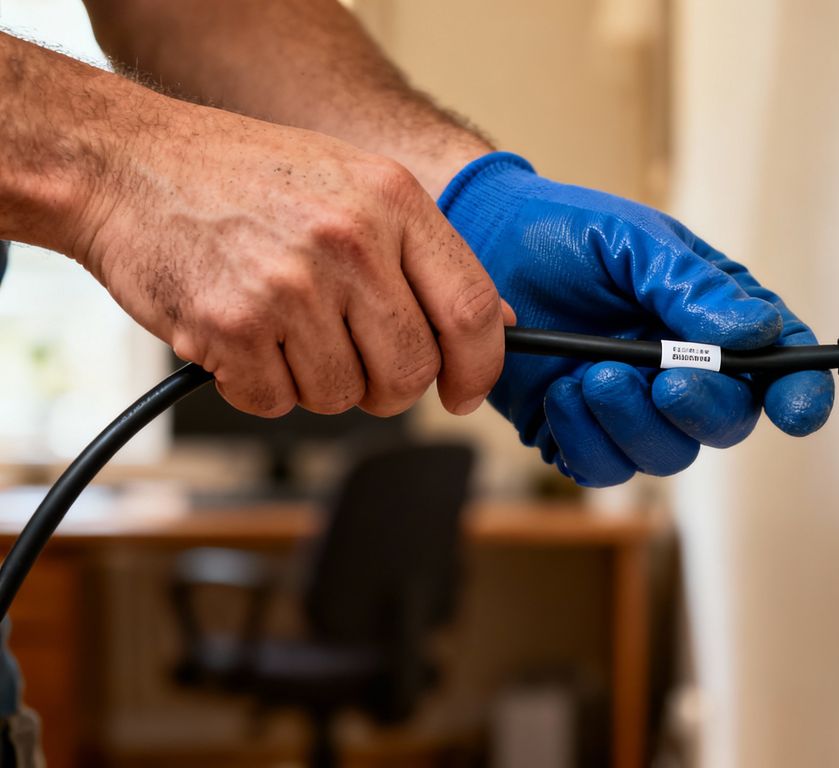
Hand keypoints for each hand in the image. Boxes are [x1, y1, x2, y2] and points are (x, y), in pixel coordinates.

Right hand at [75, 104, 507, 416]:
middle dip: (389, 386)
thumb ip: (427, 252)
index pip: (470, 310)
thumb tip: (496, 319)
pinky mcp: (230, 326)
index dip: (479, 368)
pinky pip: (275, 402)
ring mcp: (288, 286)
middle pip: (411, 370)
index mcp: (393, 201)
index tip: (465, 392)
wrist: (127, 163)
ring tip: (282, 326)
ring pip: (342, 395)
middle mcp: (349, 242)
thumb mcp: (356, 184)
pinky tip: (241, 335)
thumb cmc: (246, 177)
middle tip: (355, 361)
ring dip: (315, 381)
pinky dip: (258, 386)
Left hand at [439, 152, 834, 486]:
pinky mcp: (583, 433)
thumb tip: (756, 333)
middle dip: (701, 407)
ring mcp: (635, 407)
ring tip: (589, 373)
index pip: (779, 363)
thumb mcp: (635, 240)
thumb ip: (693, 286)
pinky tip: (562, 394)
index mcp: (715, 318)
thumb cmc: (565, 234)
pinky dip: (586, 440)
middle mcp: (684, 369)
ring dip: (632, 422)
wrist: (479, 246)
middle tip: (664, 379)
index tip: (795, 407)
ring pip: (666, 454)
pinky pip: (604, 468)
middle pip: (728, 422)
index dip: (799, 391)